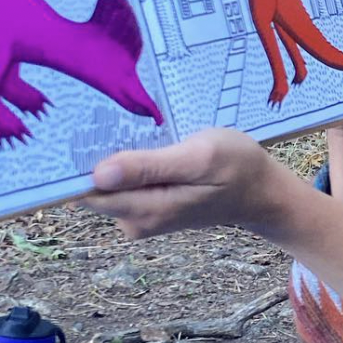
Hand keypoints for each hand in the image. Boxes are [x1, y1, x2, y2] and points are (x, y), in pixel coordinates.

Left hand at [83, 128, 284, 238]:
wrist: (261, 190)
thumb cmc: (236, 167)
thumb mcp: (198, 158)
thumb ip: (149, 167)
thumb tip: (98, 175)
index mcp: (146, 210)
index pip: (88, 193)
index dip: (80, 164)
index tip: (84, 133)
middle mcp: (136, 220)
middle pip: (92, 188)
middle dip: (97, 156)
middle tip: (114, 122)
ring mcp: (140, 216)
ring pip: (106, 184)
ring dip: (113, 156)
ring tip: (135, 130)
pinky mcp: (146, 207)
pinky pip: (121, 183)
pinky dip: (127, 162)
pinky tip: (144, 144)